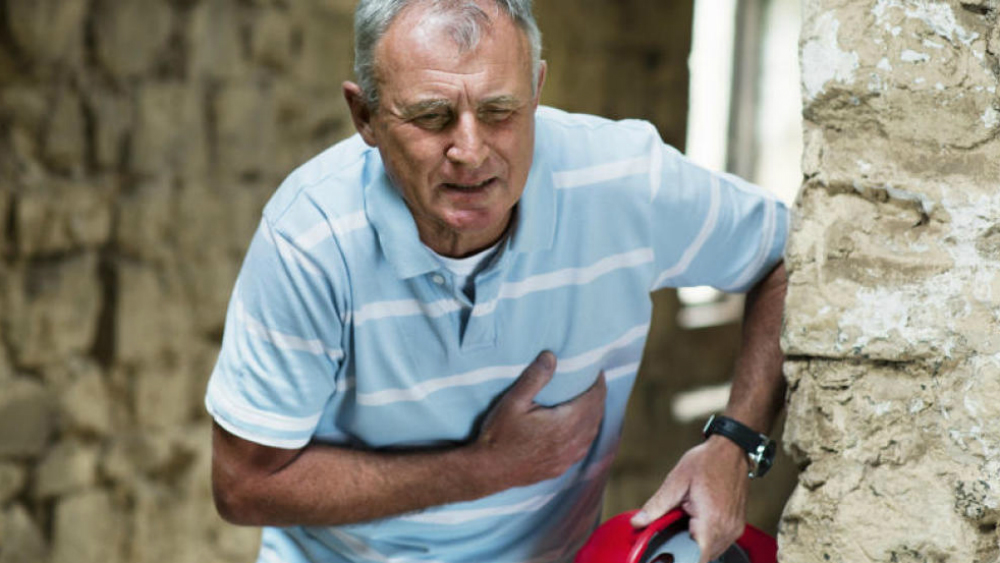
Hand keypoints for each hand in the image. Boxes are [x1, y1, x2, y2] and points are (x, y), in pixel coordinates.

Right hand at [472, 351, 606, 488]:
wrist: (488, 471)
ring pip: (592, 432)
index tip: (596, 371)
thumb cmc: (498, 435)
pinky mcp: (560, 468)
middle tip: (594, 382)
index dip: (598, 383)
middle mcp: (571, 443)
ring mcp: (567, 458)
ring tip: (590, 401)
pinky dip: (587, 433)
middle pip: (596, 415)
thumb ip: (534, 378)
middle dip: (598, 397)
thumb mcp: (513, 401)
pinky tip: (580, 429)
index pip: (593, 399)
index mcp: (564, 424)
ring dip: (595, 415)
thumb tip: (551, 356)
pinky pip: (583, 447)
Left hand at [631, 436, 749, 562]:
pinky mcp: (737, 526)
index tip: (669, 544)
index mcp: (711, 519)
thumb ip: (657, 505)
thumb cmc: (707, 461)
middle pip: (702, 555)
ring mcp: (735, 528)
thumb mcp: (676, 481)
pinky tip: (700, 518)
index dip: (680, 555)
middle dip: (686, 545)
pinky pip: (720, 542)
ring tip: (691, 517)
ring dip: (697, 541)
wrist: (732, 450)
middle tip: (678, 522)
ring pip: (712, 551)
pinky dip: (707, 536)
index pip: (696, 556)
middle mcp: (727, 528)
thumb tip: (638, 521)